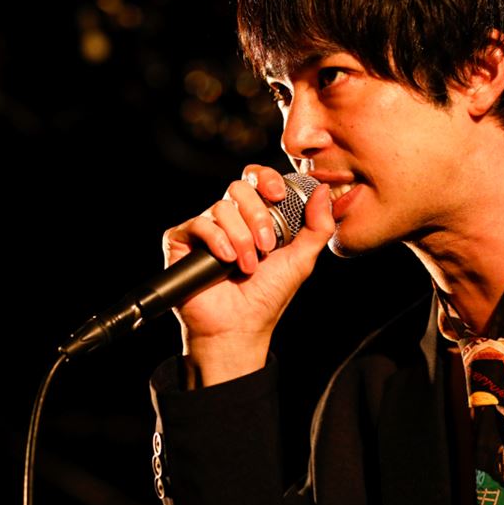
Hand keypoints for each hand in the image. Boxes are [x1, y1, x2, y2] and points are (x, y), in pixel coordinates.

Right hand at [161, 164, 333, 386]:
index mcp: (255, 216)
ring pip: (221, 207)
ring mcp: (205, 229)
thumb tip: (322, 190)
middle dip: (257, 215)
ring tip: (247, 265)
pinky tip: (226, 261)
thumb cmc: (267, 296)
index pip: (256, 178)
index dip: (266, 178)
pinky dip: (217, 240)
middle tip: (267, 246)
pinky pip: (198, 223)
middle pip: (239, 187)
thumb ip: (318, 225)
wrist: (239, 327)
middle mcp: (229, 218)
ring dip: (241, 238)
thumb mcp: (302, 259)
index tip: (279, 196)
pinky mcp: (182, 241)